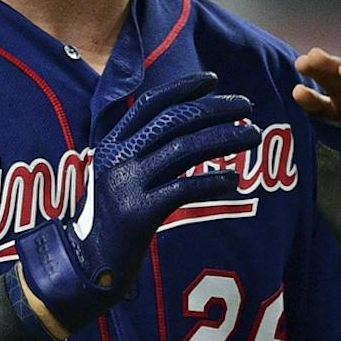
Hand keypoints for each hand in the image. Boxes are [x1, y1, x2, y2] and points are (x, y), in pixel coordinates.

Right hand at [17, 70, 258, 332]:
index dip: (183, 88)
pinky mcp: (139, 213)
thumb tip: (187, 122)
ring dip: (224, 138)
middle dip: (214, 108)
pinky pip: (183, 189)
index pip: (151, 103)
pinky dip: (211, 182)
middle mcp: (119, 156)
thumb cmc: (113, 216)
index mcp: (113, 142)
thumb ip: (143, 148)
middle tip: (247, 104)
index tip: (213, 79)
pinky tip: (234, 181)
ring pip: (183, 149)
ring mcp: (127, 183)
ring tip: (253, 135)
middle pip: (174, 121)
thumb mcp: (119, 173)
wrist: (88, 262)